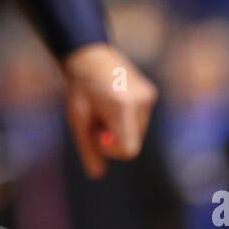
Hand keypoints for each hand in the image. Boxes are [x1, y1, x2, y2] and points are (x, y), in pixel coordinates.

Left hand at [60, 42, 157, 178]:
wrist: (89, 54)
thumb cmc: (79, 86)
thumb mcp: (77, 119)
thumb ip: (88, 148)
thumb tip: (97, 174)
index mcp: (122, 107)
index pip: (129, 149)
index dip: (112, 151)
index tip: (97, 137)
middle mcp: (141, 101)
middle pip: (133, 140)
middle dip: (114, 137)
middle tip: (96, 120)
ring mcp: (149, 96)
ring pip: (138, 131)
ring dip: (121, 127)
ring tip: (104, 108)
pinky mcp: (151, 93)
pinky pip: (140, 118)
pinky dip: (127, 117)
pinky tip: (113, 101)